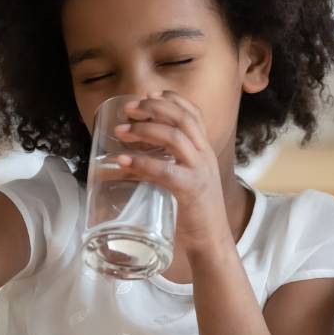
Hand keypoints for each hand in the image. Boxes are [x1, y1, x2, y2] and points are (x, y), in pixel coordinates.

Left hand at [112, 91, 228, 252]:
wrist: (212, 240)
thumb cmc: (195, 212)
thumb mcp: (185, 180)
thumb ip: (166, 166)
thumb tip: (128, 161)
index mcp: (204, 151)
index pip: (194, 114)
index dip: (172, 99)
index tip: (149, 94)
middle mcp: (205, 156)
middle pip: (183, 119)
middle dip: (154, 108)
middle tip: (129, 109)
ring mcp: (200, 172)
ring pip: (175, 138)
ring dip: (144, 130)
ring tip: (121, 131)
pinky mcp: (191, 190)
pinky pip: (165, 170)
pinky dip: (141, 163)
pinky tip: (122, 161)